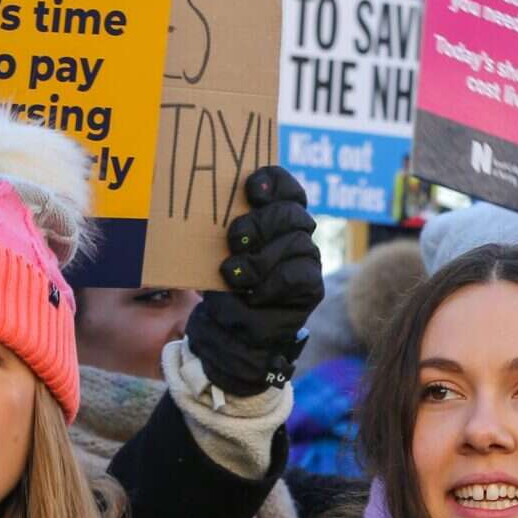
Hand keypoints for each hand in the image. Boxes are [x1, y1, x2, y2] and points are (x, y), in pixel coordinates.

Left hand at [185, 167, 322, 395]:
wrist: (228, 335)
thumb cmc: (221, 287)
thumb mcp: (217, 251)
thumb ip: (225, 227)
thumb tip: (207, 205)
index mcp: (275, 219)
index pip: (286, 188)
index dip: (274, 182)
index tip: (251, 188)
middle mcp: (297, 236)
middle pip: (292, 213)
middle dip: (260, 223)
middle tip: (233, 240)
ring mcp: (307, 261)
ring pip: (297, 242)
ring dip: (260, 258)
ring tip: (233, 275)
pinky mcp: (311, 289)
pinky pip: (298, 275)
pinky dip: (271, 283)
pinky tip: (252, 294)